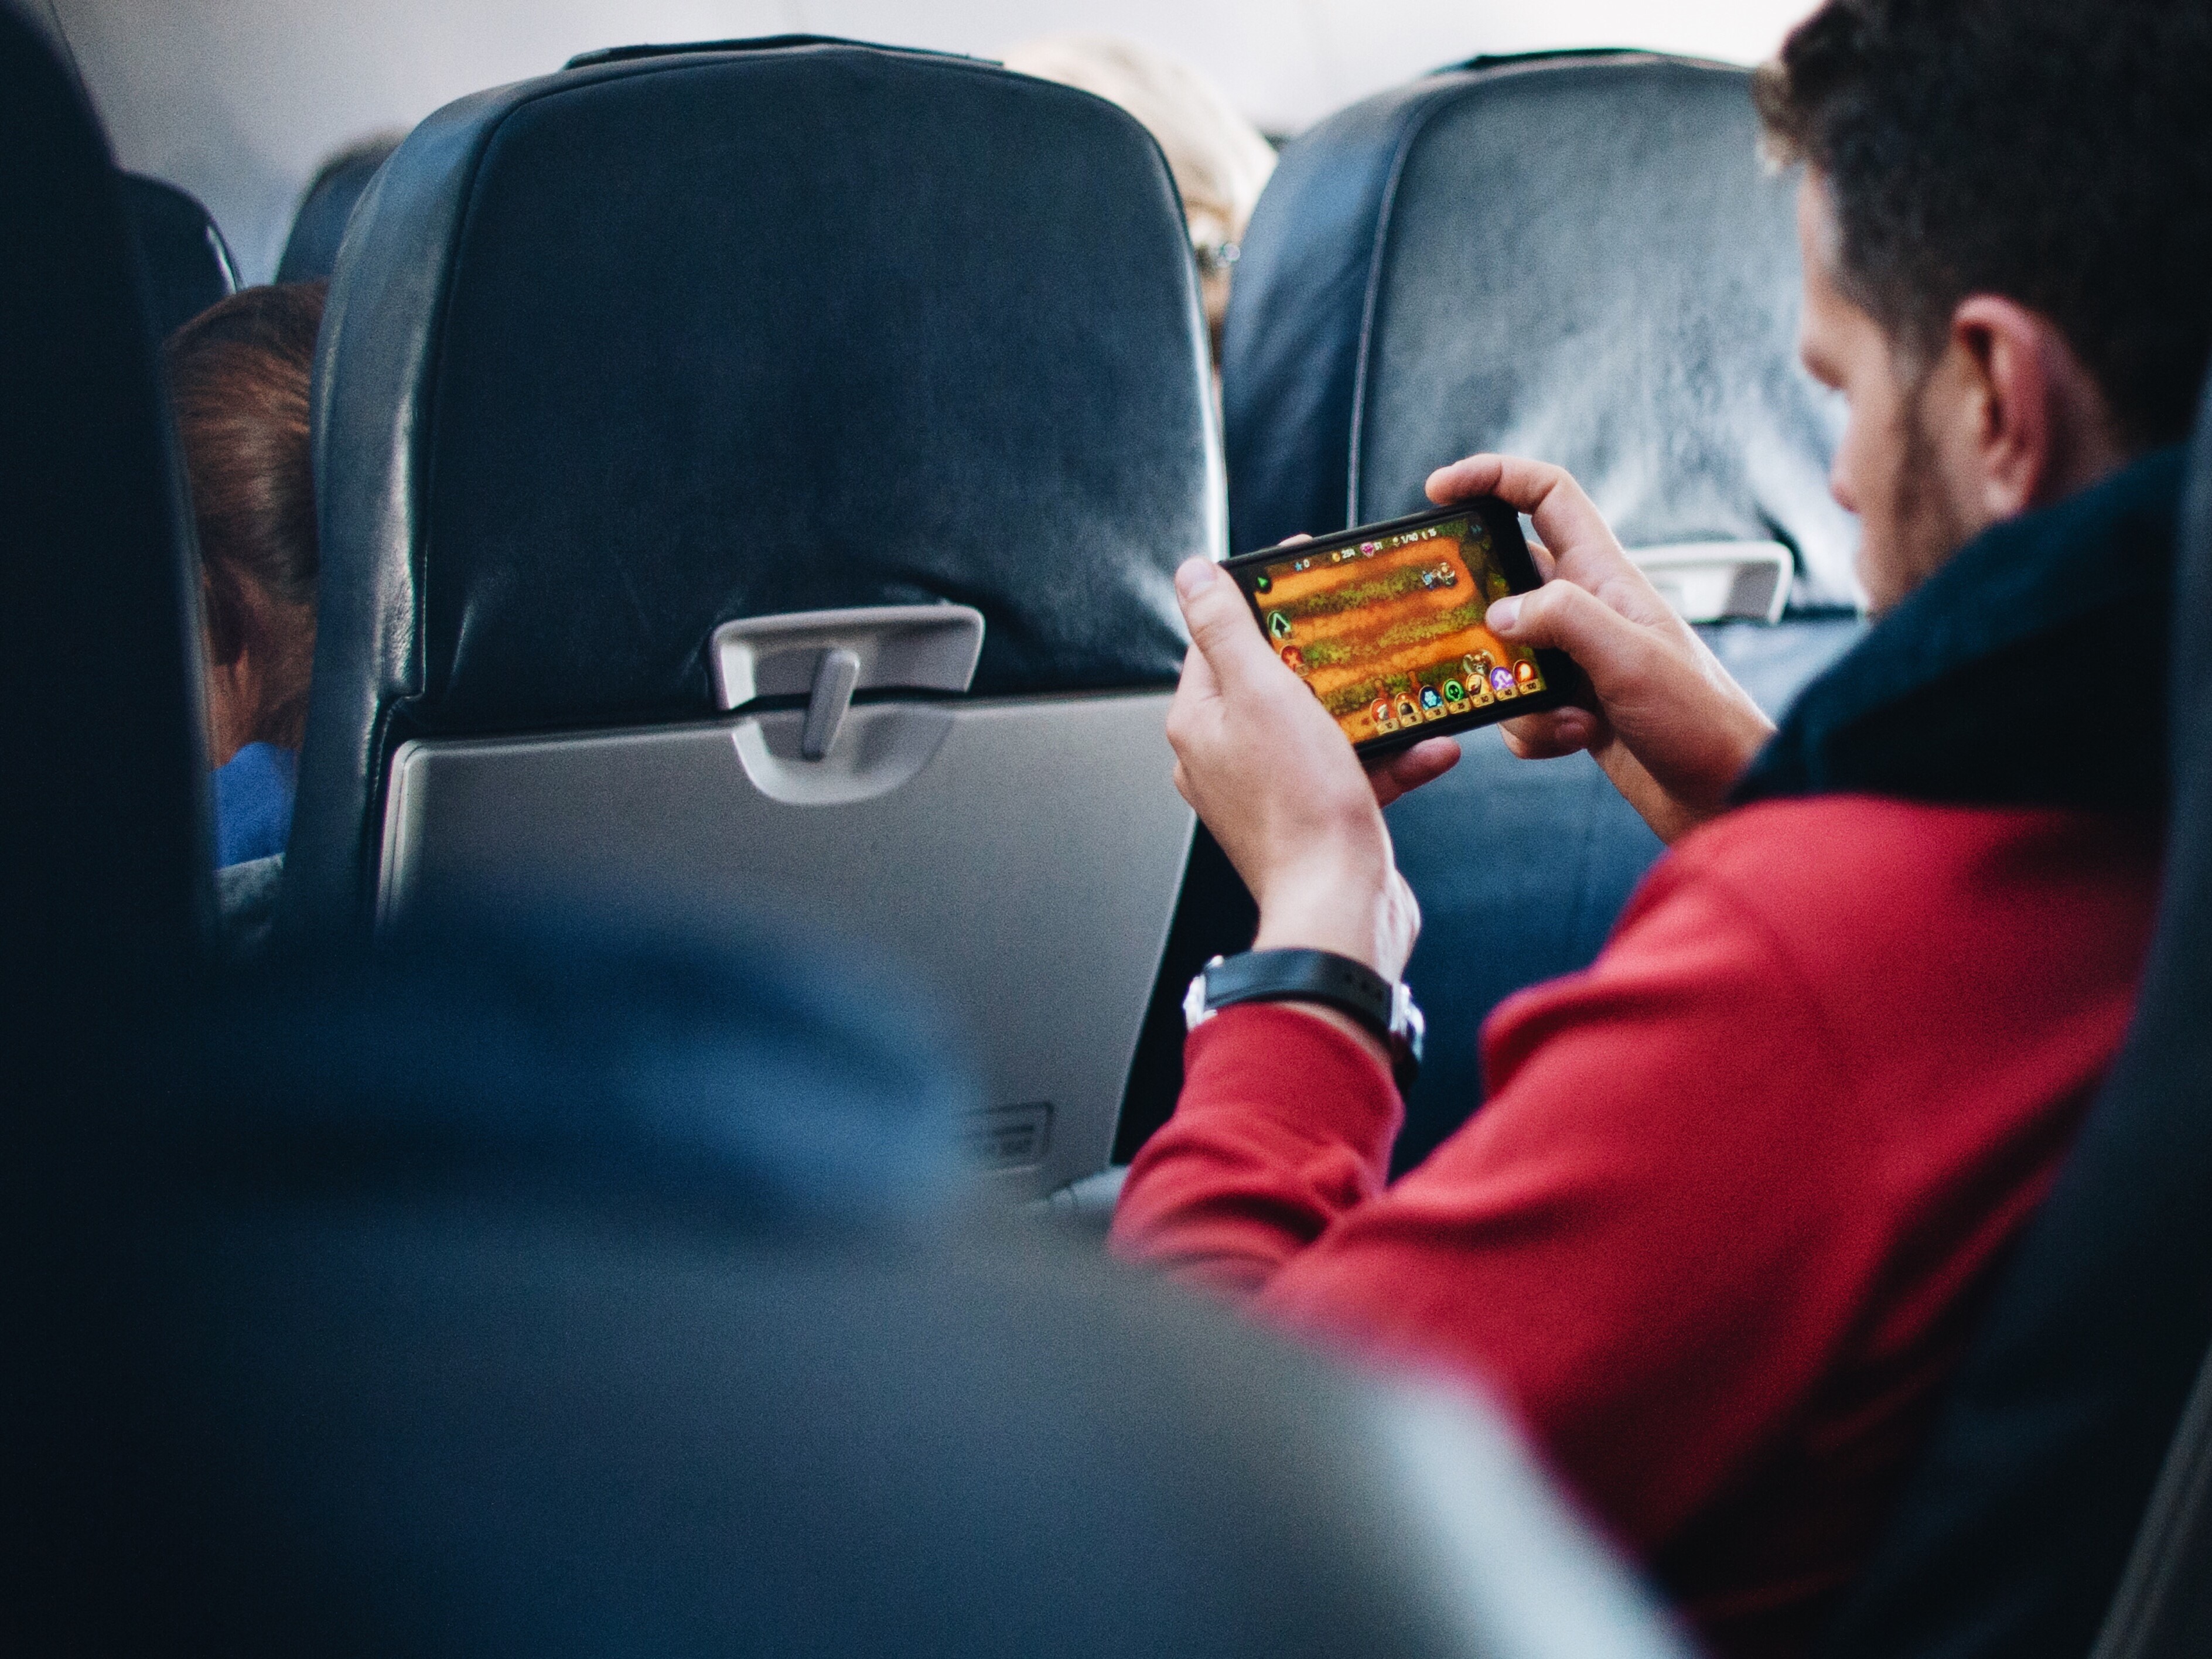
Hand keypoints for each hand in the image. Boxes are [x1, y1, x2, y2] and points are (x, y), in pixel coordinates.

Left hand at [1165, 556, 1456, 983]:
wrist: (1340, 905)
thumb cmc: (1299, 808)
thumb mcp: (1261, 692)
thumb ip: (1226, 629)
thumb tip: (1192, 575)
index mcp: (1201, 723)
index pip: (1218, 640)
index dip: (1260, 599)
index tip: (1303, 570)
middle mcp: (1227, 758)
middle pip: (1276, 681)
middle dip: (1327, 654)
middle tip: (1366, 623)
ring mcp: (1274, 791)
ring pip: (1324, 727)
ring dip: (1373, 708)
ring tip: (1410, 686)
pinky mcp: (1318, 820)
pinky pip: (1358, 773)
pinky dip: (1395, 759)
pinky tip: (1431, 746)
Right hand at [1426, 454, 1777, 842]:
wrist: (1727, 795)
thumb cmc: (1700, 720)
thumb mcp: (1629, 659)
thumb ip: (1562, 620)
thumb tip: (1498, 612)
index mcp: (1606, 577)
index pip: (1547, 497)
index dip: (1494, 477)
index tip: (1438, 490)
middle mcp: (1588, 609)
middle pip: (1507, 578)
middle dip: (1477, 610)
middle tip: (1457, 636)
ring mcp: (1577, 659)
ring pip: (1503, 654)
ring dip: (1512, 690)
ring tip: (1565, 716)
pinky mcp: (1573, 707)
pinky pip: (1518, 708)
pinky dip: (1534, 730)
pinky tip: (1576, 741)